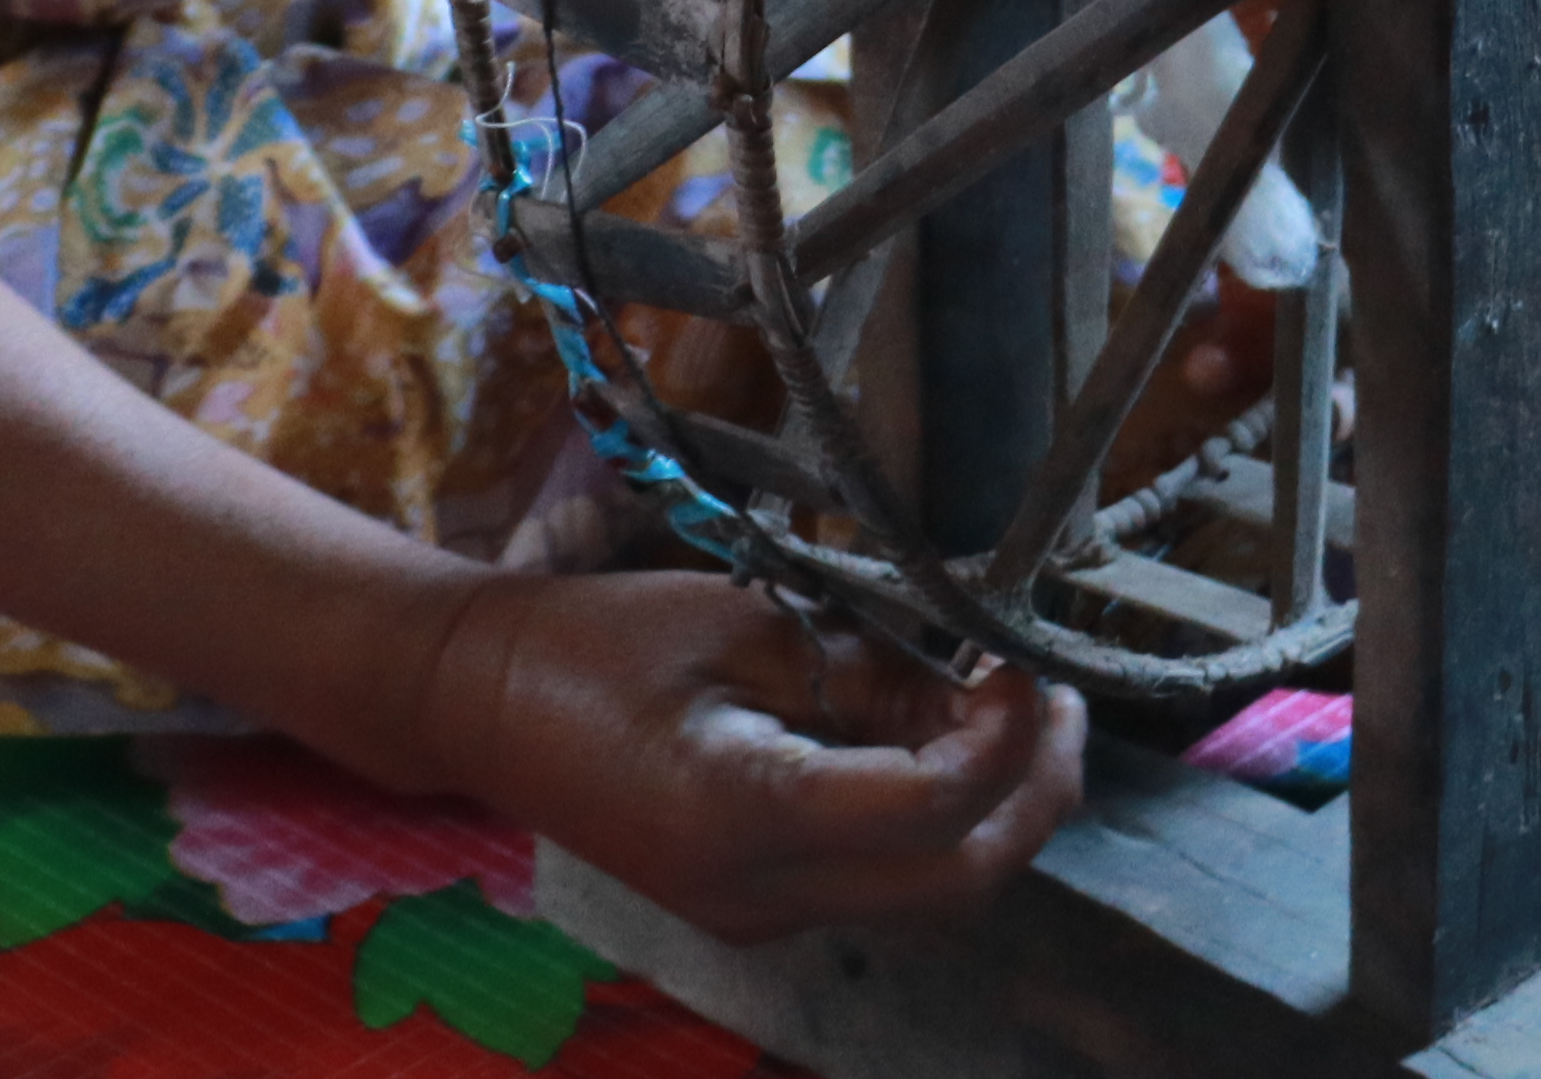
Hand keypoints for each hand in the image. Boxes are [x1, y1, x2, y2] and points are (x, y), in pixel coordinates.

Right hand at [424, 570, 1083, 946]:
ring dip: (988, 806)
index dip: (1007, 737)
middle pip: (957, 883)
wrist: (483, 703)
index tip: (1026, 662)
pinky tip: (930, 733)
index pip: (935, 810)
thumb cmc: (599, 642)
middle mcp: (762, 895)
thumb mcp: (745, 624)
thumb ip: (869, 668)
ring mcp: (758, 915)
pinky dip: (929, 814)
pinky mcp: (756, 904)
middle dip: (1032, 796)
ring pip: (928, 891)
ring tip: (1002, 704)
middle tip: (1057, 702)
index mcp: (746, 815)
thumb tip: (979, 687)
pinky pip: (878, 876)